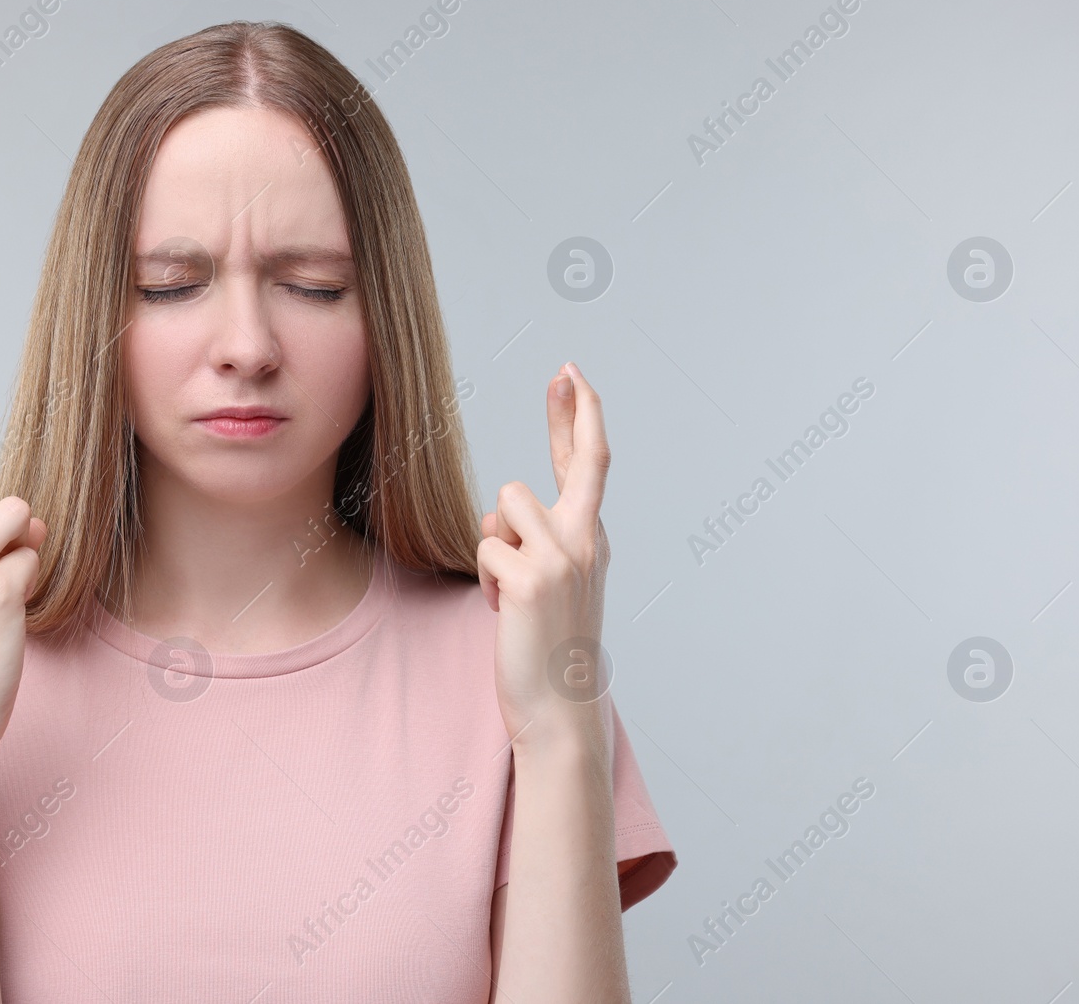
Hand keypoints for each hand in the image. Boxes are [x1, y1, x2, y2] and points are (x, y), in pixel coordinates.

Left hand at [477, 361, 612, 747]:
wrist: (559, 708)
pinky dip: (487, 580)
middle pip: (577, 460)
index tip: (571, 377)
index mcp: (591, 541)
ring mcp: (563, 558)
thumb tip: (507, 514)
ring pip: (504, 505)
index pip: (589, 465)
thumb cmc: (548, 650)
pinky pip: (486, 548)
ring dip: (495, 542)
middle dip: (571, 411)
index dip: (580, 416)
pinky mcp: (531, 578)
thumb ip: (540, 542)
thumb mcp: (553, 587)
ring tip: (510, 590)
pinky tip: (504, 613)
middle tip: (565, 369)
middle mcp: (587, 541)